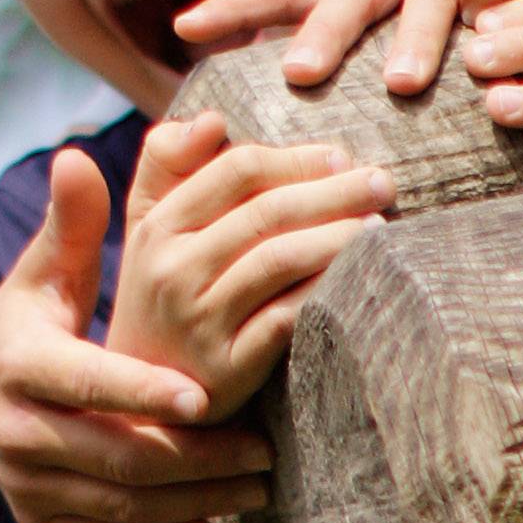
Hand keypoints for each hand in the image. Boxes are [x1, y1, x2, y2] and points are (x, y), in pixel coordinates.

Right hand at [0, 146, 284, 522]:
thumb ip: (69, 224)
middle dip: (194, 458)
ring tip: (259, 486)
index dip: (140, 394)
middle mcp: (14, 431)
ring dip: (194, 501)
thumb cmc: (26, 321)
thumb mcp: (41, 274)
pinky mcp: (39, 520)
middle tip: (264, 453)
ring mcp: (25, 482)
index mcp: (17, 364)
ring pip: (119, 504)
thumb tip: (76, 157)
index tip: (202, 398)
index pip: (85, 382)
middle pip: (114, 455)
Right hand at [113, 105, 396, 417]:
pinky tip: (360, 277)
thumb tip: (210, 120)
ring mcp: (197, 321)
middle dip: (332, 191)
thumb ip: (165, 167)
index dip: (296, 159)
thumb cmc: (160, 302)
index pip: (237, 171)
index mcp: (156, 227)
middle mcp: (171, 270)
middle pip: (266, 211)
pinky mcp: (225, 368)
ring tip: (380, 223)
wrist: (140, 402)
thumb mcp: (146, 232)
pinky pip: (287, 317)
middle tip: (382, 182)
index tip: (340, 157)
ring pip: (279, 259)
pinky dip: (325, 290)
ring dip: (337, 236)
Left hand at [175, 0, 522, 96]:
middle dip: (325, 31)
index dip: (240, 7)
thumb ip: (361, 88)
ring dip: (415, 32)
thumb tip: (282, 145)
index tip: (184, 28)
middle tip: (299, 74)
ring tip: (403, 82)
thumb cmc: (482, 52)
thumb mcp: (415, 66)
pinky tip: (484, 28)